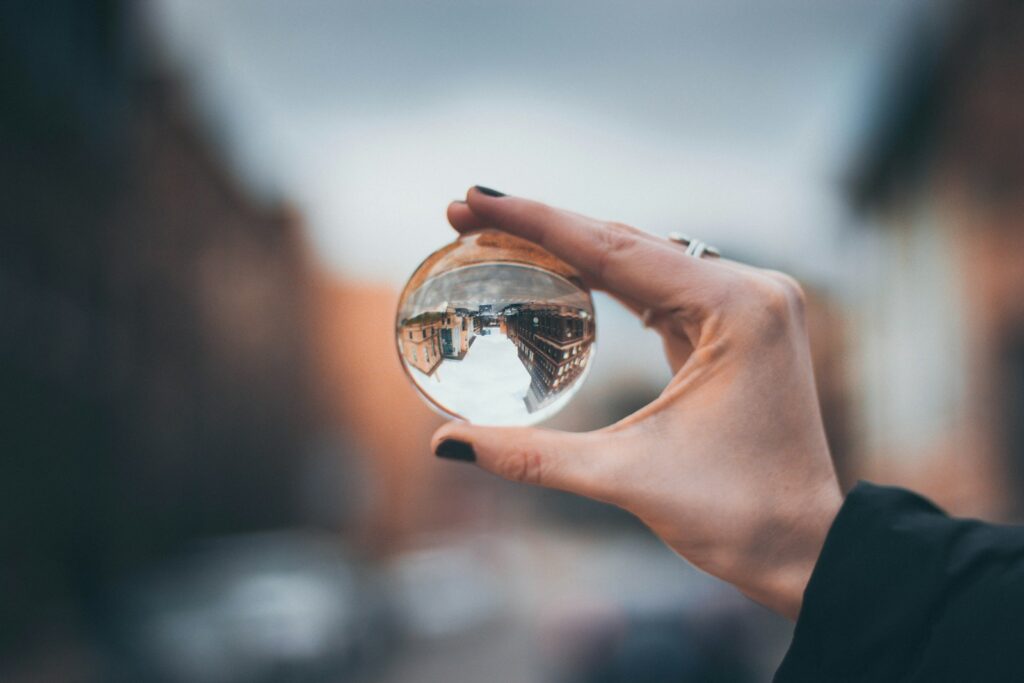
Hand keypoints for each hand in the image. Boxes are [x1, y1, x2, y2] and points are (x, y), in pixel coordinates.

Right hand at [432, 187, 842, 618]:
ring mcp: (748, 306)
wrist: (804, 548)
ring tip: (502, 234)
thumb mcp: (624, 478)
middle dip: (545, 228)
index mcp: (737, 309)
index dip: (537, 222)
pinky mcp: (739, 326)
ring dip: (574, 249)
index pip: (615, 250)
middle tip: (469, 212)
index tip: (474, 199)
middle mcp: (750, 291)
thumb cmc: (736, 516)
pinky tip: (563, 269)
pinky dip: (608, 280)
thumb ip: (532, 456)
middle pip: (627, 243)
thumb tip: (446, 444)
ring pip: (644, 260)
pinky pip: (662, 288)